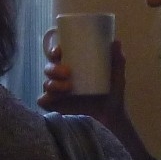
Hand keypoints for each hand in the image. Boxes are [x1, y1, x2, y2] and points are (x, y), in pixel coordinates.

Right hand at [39, 41, 147, 159]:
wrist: (112, 118)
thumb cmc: (112, 95)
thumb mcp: (116, 76)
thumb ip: (117, 60)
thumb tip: (116, 41)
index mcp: (73, 68)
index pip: (57, 56)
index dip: (54, 51)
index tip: (59, 52)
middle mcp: (62, 79)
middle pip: (49, 69)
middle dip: (54, 68)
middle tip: (68, 72)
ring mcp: (58, 94)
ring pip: (46, 84)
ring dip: (53, 83)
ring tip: (68, 87)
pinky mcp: (55, 108)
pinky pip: (43, 101)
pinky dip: (45, 98)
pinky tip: (54, 98)